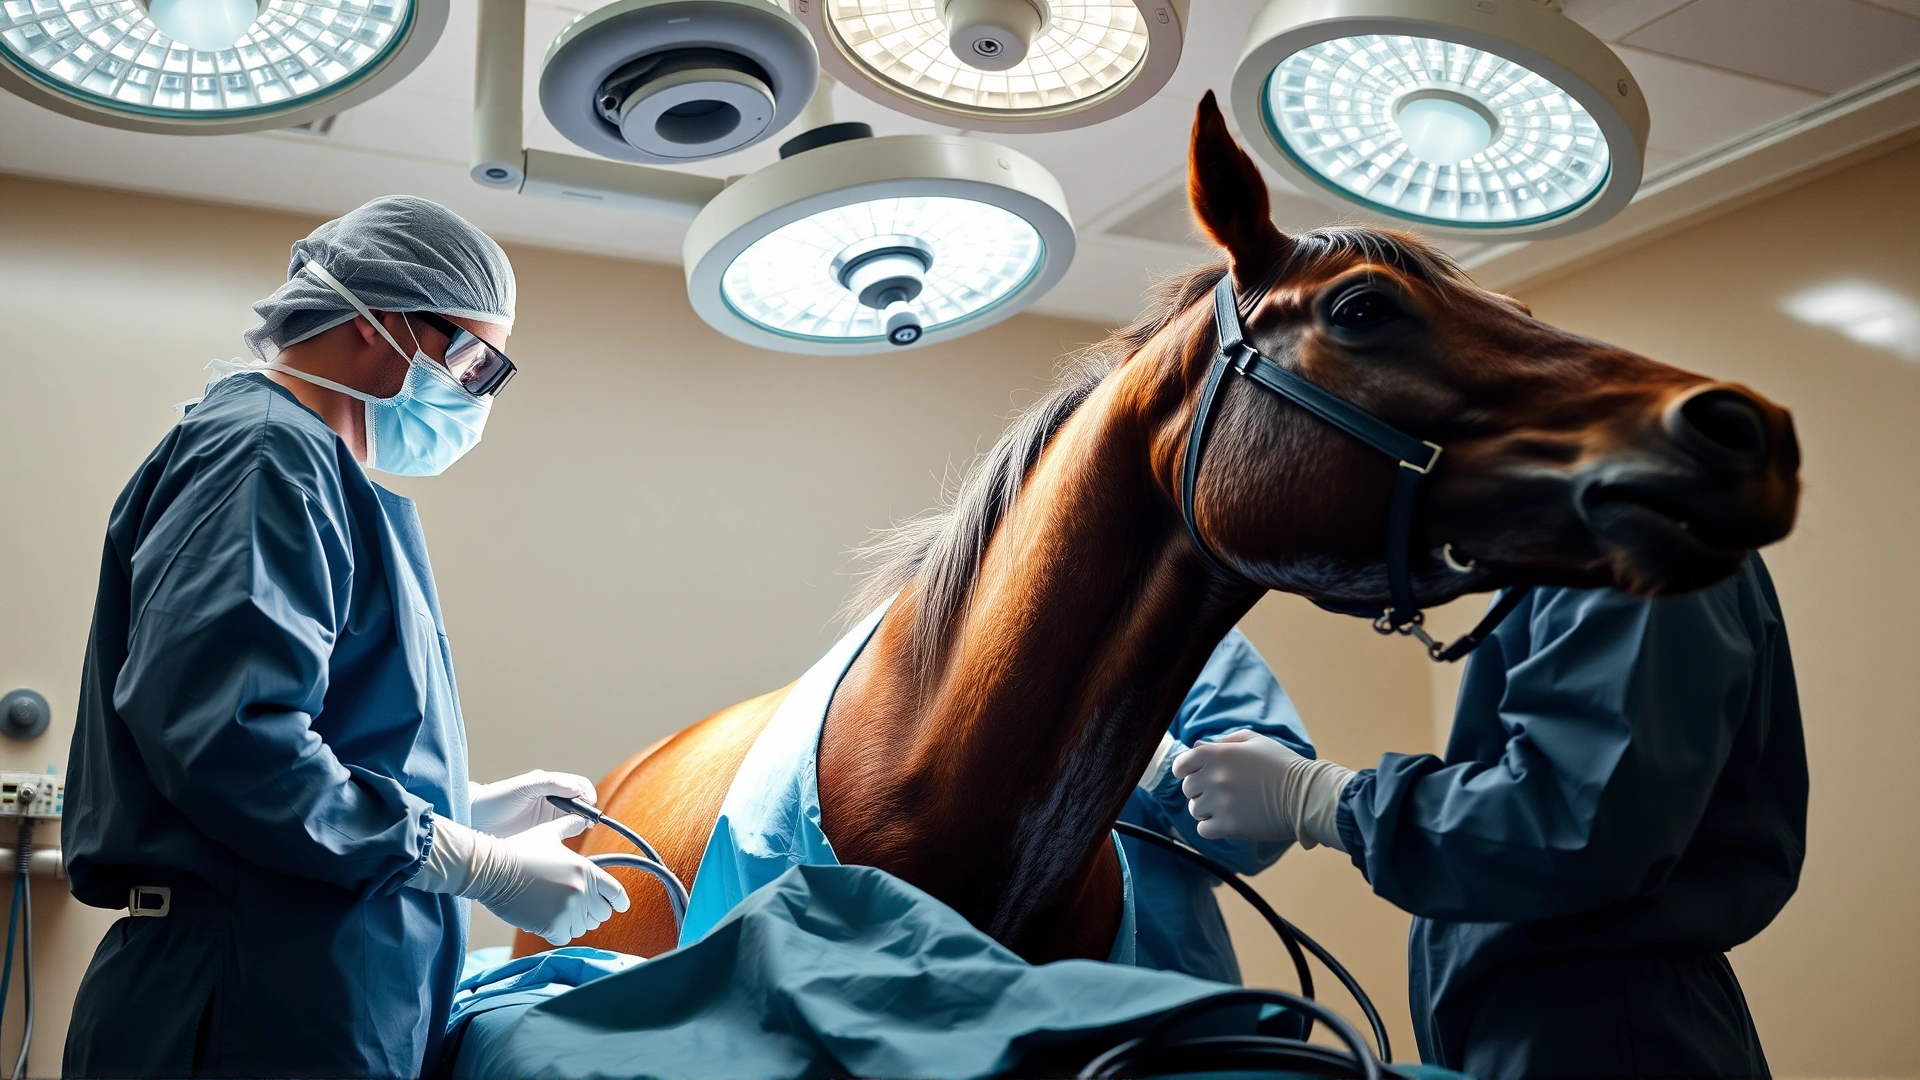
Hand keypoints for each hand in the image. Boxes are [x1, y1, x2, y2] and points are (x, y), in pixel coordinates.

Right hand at [465, 817, 629, 945]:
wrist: (491, 869)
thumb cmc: (517, 850)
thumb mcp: (548, 834)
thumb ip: (569, 827)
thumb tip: (583, 819)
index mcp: (585, 869)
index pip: (616, 893)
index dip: (618, 901)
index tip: (618, 906)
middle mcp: (581, 890)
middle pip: (602, 913)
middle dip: (592, 911)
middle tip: (576, 907)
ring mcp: (567, 910)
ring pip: (583, 927)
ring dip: (573, 922)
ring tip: (557, 911)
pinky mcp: (551, 926)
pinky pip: (565, 937)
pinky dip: (557, 932)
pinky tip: (546, 921)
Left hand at [470, 770, 596, 837]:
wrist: (475, 820)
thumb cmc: (495, 799)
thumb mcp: (524, 787)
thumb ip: (550, 784)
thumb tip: (576, 788)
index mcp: (550, 784)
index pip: (578, 786)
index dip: (587, 794)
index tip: (588, 805)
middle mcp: (552, 800)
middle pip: (580, 803)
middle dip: (587, 810)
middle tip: (585, 820)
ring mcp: (548, 818)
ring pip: (575, 819)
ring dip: (580, 823)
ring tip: (575, 828)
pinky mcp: (543, 834)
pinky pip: (563, 833)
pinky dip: (569, 835)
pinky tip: (564, 837)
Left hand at [1172, 730, 1354, 849]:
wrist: (1306, 794)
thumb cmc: (1283, 765)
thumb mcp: (1255, 741)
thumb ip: (1225, 742)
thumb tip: (1199, 747)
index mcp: (1218, 754)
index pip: (1181, 765)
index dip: (1186, 771)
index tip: (1194, 775)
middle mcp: (1215, 777)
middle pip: (1188, 789)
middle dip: (1200, 791)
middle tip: (1220, 793)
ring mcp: (1221, 803)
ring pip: (1194, 810)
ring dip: (1206, 810)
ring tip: (1227, 807)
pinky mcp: (1229, 826)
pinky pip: (1203, 830)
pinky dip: (1211, 828)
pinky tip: (1227, 822)